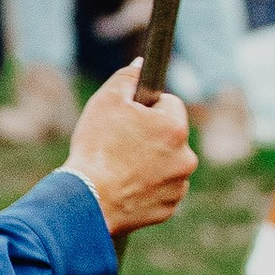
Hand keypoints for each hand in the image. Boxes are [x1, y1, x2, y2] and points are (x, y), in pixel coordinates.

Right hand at [65, 63, 196, 236]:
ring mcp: (178, 186)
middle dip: (150, 137)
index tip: (128, 119)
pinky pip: (161, 190)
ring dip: (151, 163)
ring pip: (167, 164)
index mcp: (175, 127)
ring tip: (119, 168)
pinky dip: (146, 188)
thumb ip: (128, 78)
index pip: (169, 104)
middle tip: (120, 144)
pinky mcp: (168, 209)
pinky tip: (124, 188)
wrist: (87, 200)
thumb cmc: (96, 148)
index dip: (146, 108)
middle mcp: (186, 158)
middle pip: (170, 136)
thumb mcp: (106, 101)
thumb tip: (142, 65)